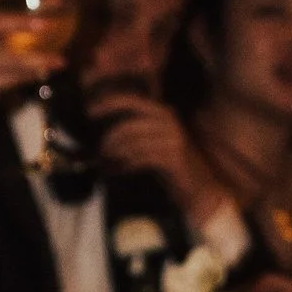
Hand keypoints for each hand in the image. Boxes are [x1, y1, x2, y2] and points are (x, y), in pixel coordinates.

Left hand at [88, 92, 207, 200]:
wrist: (201, 189)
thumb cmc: (174, 166)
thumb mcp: (158, 142)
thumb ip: (139, 131)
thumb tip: (108, 132)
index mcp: (165, 113)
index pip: (132, 101)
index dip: (109, 104)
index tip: (90, 112)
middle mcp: (170, 123)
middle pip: (128, 126)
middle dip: (111, 140)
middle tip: (102, 152)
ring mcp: (173, 140)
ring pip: (131, 144)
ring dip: (115, 155)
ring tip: (108, 163)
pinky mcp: (172, 159)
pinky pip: (139, 159)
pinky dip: (125, 165)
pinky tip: (120, 170)